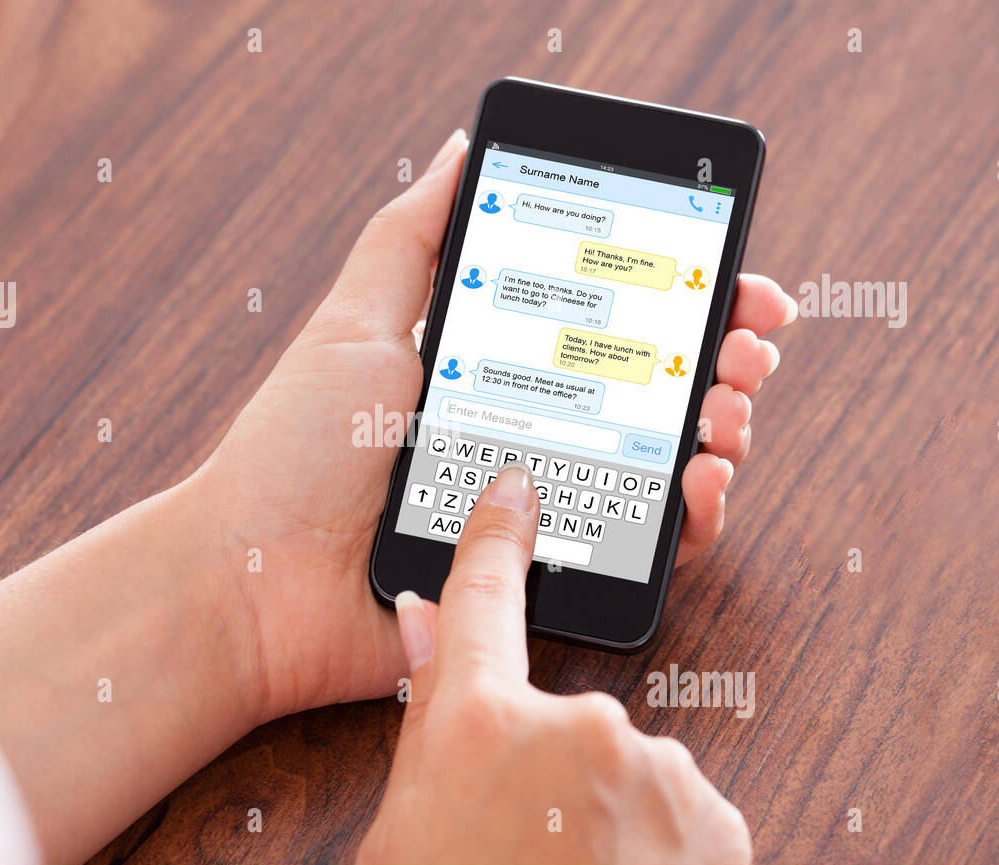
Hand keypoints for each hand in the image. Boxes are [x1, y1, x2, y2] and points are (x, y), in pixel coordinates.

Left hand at [196, 130, 794, 721]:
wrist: (254, 583)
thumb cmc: (294, 453)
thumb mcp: (353, 323)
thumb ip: (411, 237)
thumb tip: (460, 146)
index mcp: (496, 372)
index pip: (611, 326)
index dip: (681, 301)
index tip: (733, 278)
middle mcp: (532, 437)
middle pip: (656, 392)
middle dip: (721, 358)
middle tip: (744, 345)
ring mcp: (547, 511)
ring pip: (668, 469)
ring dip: (721, 429)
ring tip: (725, 408)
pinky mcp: (549, 580)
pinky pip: (645, 551)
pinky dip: (692, 518)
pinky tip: (701, 478)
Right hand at [356, 464, 751, 864]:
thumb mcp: (408, 827)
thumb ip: (428, 718)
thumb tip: (424, 622)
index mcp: (479, 724)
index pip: (484, 600)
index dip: (498, 537)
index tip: (518, 488)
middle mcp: (573, 727)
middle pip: (562, 718)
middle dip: (551, 767)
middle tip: (525, 838)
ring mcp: (654, 767)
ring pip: (627, 766)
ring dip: (608, 811)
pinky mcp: (715, 812)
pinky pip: (679, 806)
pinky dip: (659, 839)